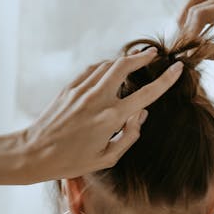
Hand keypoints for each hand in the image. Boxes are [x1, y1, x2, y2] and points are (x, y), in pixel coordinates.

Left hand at [23, 48, 183, 180]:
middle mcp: (98, 99)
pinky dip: (105, 66)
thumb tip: (142, 114)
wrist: (36, 152)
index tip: (177, 68)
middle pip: (124, 65)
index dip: (165, 79)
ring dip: (124, 59)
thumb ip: (130, 135)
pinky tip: (110, 68)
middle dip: (142, 56)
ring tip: (135, 58)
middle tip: (154, 53)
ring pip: (108, 65)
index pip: (146, 94)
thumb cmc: (73, 160)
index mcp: (112, 118)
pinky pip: (92, 70)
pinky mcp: (69, 88)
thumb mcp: (108, 157)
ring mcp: (82, 90)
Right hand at [177, 0, 213, 66]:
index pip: (202, 14)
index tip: (184, 49)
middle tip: (182, 43)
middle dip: (185, 23)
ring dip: (187, 11)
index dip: (189, 31)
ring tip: (186, 33)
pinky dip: (196, 5)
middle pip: (196, 2)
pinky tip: (194, 23)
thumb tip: (189, 52)